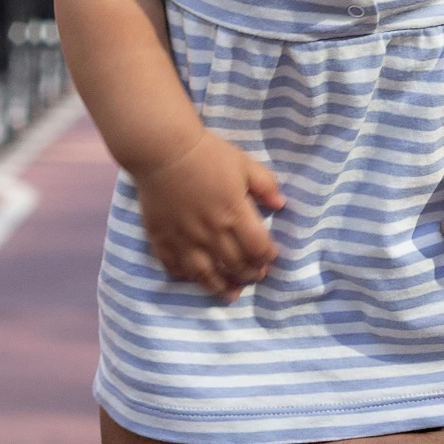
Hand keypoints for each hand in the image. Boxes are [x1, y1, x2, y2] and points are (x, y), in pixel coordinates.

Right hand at [134, 131, 284, 298]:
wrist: (162, 150)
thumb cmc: (208, 155)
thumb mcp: (245, 164)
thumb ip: (266, 186)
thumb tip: (281, 205)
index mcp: (234, 214)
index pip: (258, 248)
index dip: (268, 256)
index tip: (270, 256)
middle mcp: (211, 233)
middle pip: (235, 265)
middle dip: (249, 274)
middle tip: (255, 275)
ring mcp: (185, 239)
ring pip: (206, 275)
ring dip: (221, 287)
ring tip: (231, 293)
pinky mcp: (162, 239)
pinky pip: (174, 267)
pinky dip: (186, 276)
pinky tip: (194, 278)